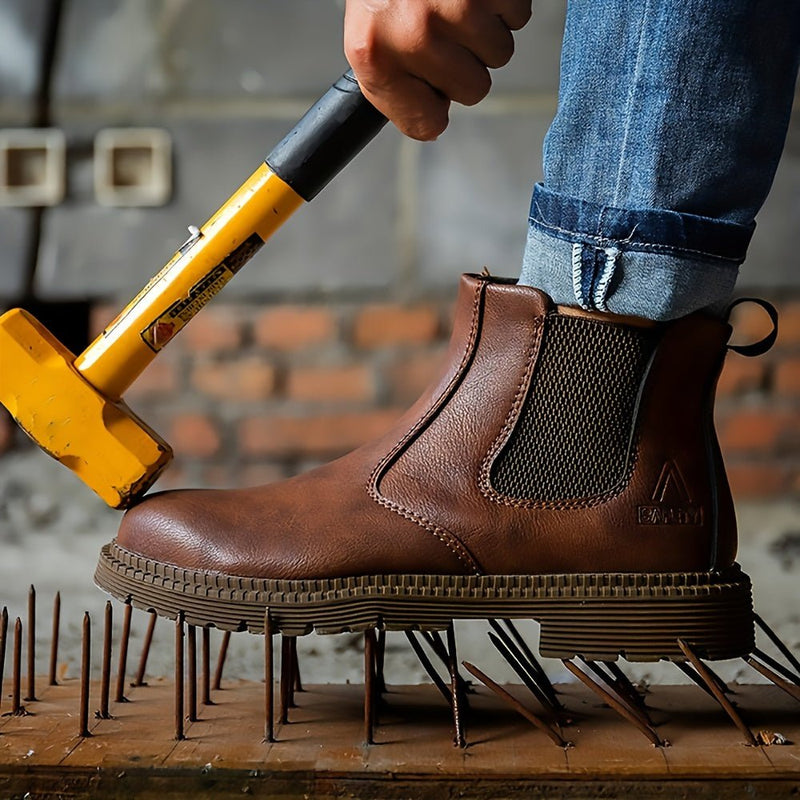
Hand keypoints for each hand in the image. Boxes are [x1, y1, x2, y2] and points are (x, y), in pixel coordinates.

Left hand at [344, 0, 531, 140]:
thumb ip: (395, 83)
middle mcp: (413, 34)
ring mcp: (454, 7)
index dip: (434, 106)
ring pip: (499, 55)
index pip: (426, 124)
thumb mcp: (369, 33)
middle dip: (464, 64)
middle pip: (473, 92)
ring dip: (485, 31)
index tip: (428, 86)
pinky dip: (502, 3)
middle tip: (443, 28)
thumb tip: (432, 121)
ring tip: (456, 1)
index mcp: (375, 56)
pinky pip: (517, 17)